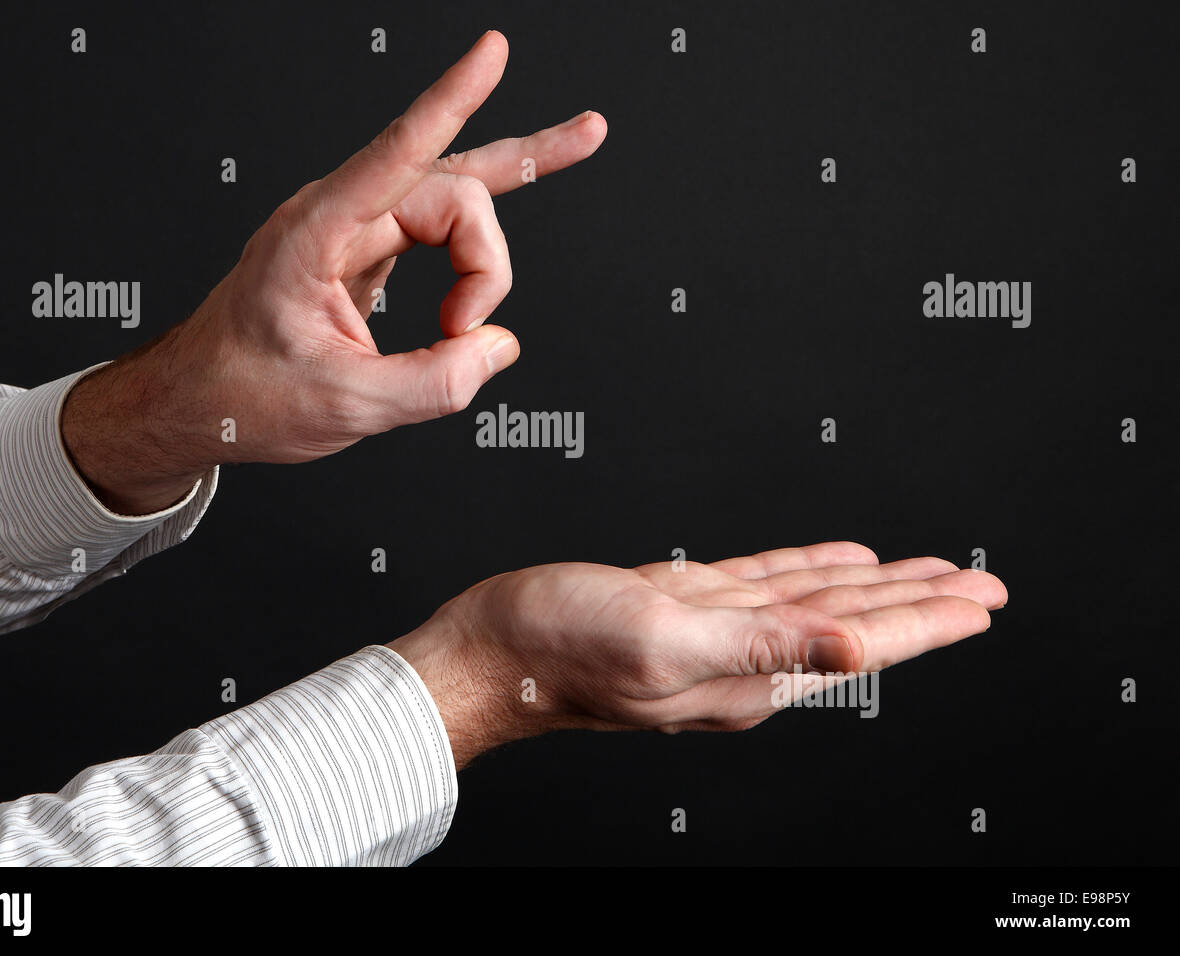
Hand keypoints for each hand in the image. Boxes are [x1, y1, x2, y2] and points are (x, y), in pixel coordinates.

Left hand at [62, 30, 605, 513]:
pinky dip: (480, 237)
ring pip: (454, 201)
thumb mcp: (345, 405)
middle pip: (451, 194)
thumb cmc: (244, 394)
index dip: (450, 100)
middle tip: (466, 334)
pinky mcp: (371, 251)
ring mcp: (356, 230)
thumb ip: (432, 383)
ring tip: (580, 144)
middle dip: (483, 262)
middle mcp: (338, 217)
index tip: (490, 52)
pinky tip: (529, 179)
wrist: (199, 400)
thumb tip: (496, 347)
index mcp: (314, 235)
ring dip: (491, 244)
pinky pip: (443, 226)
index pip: (397, 154)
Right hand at [388, 542, 1006, 768]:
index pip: (862, 644)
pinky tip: (836, 563)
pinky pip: (768, 584)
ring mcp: (715, 632)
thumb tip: (855, 647)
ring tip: (926, 573)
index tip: (981, 603)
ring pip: (816, 601)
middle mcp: (742, 657)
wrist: (493, 648)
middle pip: (852, 623)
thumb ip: (764, 644)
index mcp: (751, 672)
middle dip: (919, 603)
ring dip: (874, 587)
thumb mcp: (668, 641)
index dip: (927, 621)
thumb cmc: (561, 649)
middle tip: (979, 585)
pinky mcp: (684, 605)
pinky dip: (809, 569)